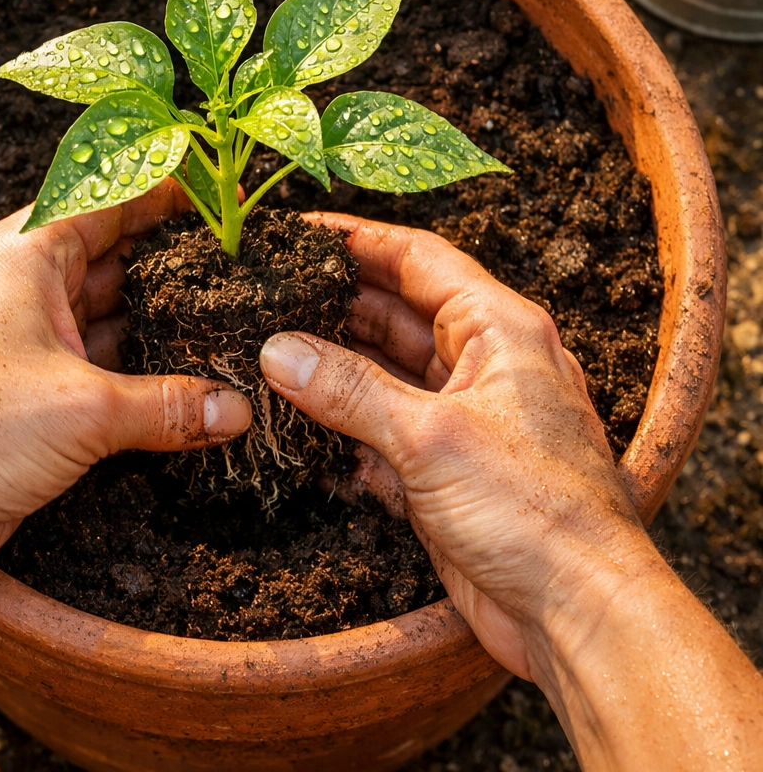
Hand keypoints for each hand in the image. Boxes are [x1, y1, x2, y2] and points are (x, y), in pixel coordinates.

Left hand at [0, 180, 251, 585]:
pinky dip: (151, 370)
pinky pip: (111, 365)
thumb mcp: (84, 409)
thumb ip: (169, 405)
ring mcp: (39, 339)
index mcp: (30, 253)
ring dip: (168, 320)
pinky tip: (198, 377)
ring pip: (120, 313)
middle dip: (180, 259)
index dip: (173, 193)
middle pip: (123, 255)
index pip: (114, 199)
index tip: (227, 198)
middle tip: (245, 262)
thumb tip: (236, 408)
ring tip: (233, 318)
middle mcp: (34, 286)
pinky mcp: (45, 389)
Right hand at [258, 213, 649, 679]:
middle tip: (270, 297)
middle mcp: (483, 365)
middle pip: (396, 314)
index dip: (359, 241)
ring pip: (384, 374)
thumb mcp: (432, 437)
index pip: (419, 259)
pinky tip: (299, 426)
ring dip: (333, 369)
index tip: (299, 234)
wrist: (576, 612)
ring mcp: (461, 418)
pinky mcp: (443, 469)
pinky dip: (344, 428)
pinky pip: (382, 431)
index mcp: (499, 329)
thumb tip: (279, 351)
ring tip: (269, 355)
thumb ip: (349, 389)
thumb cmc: (535, 509)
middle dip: (335, 306)